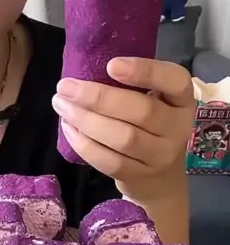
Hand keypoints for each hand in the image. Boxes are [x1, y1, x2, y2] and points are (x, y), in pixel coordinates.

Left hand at [52, 57, 195, 202]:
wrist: (161, 179)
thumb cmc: (150, 126)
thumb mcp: (154, 101)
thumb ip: (131, 85)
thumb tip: (84, 70)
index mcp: (182, 100)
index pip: (174, 81)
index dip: (145, 72)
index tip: (111, 65)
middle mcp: (178, 128)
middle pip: (142, 111)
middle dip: (98, 97)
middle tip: (65, 87)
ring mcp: (161, 156)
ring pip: (124, 138)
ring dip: (86, 120)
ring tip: (61, 105)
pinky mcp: (139, 177)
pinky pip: (109, 161)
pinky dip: (85, 144)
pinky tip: (68, 128)